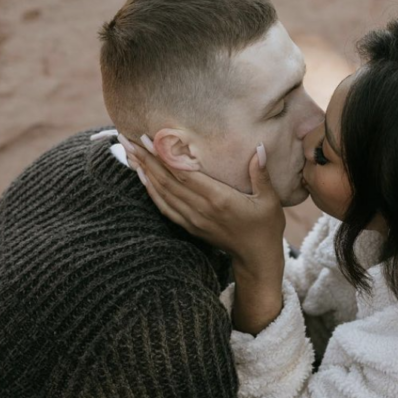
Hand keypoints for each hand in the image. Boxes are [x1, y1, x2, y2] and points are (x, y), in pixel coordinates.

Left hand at [125, 138, 285, 279]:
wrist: (256, 258)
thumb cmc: (266, 227)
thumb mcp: (269, 200)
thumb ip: (260, 173)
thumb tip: (259, 147)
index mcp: (219, 199)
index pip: (184, 174)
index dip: (164, 156)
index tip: (148, 138)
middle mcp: (201, 209)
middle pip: (167, 181)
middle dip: (146, 159)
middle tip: (128, 138)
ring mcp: (193, 219)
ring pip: (162, 193)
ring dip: (144, 172)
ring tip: (129, 152)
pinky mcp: (190, 226)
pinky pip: (164, 207)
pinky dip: (151, 191)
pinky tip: (142, 177)